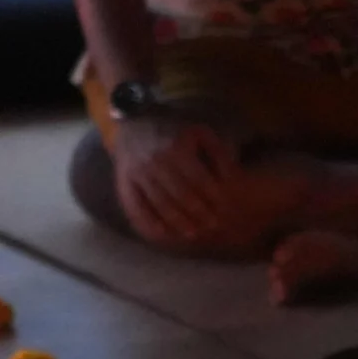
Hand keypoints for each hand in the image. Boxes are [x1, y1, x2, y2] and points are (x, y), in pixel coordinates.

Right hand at [112, 113, 237, 246]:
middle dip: (199, 213)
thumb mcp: (198, 132)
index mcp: (175, 149)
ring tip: (194, 234)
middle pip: (180, 195)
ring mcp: (136, 174)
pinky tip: (162, 235)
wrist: (135, 124)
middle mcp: (154, 162)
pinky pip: (134, 207)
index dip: (212, 196)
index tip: (225, 209)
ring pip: (159, 204)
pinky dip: (148, 223)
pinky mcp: (123, 182)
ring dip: (178, 222)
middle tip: (214, 227)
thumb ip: (217, 149)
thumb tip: (234, 171)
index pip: (198, 179)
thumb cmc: (174, 131)